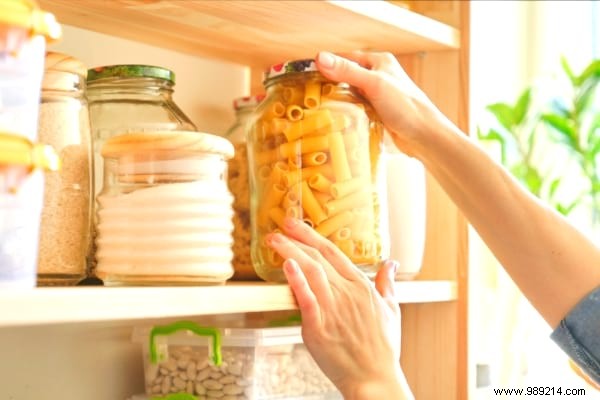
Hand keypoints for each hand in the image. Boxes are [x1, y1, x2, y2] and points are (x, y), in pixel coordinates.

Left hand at [266, 217, 412, 399]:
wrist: (374, 379)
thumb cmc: (382, 348)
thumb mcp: (392, 310)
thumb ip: (388, 284)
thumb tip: (391, 264)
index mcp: (361, 287)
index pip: (333, 253)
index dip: (313, 236)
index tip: (297, 225)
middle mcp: (347, 293)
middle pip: (318, 258)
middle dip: (297, 238)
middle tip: (280, 224)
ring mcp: (333, 309)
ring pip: (311, 272)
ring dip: (291, 252)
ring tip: (274, 240)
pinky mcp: (319, 327)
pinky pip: (307, 299)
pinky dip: (297, 280)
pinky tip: (287, 265)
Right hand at [315, 50, 451, 157]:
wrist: (424, 136)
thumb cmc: (406, 107)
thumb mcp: (374, 84)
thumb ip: (347, 71)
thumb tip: (320, 58)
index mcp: (379, 61)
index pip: (345, 58)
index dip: (326, 65)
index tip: (306, 75)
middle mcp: (378, 76)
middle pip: (346, 76)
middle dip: (329, 85)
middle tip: (309, 95)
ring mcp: (378, 95)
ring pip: (349, 94)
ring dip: (337, 100)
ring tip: (318, 108)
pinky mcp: (377, 112)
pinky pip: (355, 108)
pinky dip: (345, 112)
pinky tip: (336, 119)